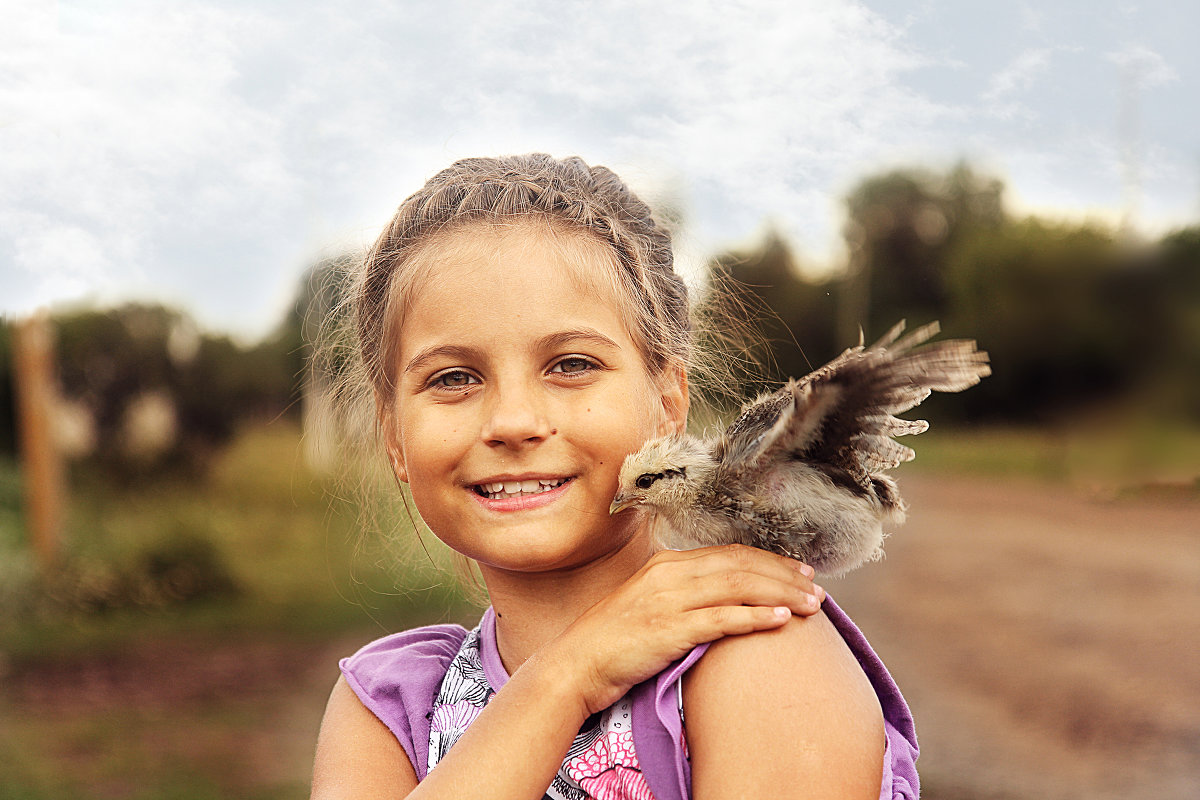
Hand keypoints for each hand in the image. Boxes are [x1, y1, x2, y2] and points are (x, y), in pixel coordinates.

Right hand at [546, 544, 825, 714]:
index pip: (729, 554)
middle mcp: (670, 574)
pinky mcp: (669, 628)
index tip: (798, 571)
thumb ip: (681, 595)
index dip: (768, 561)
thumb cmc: (613, 642)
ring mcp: (669, 600)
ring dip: (780, 594)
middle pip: (740, 566)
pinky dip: (755, 617)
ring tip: (810, 604)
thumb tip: (719, 599)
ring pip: (738, 587)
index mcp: (666, 564)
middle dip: (783, 575)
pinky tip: (781, 620)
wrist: (576, 664)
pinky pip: (722, 618)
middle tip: (816, 587)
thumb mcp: (648, 604)